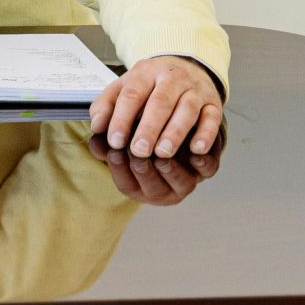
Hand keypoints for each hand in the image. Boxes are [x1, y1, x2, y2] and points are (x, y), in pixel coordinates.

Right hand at [87, 130, 222, 205]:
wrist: (173, 115)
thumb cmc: (138, 126)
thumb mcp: (119, 127)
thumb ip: (106, 131)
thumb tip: (96, 134)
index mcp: (137, 185)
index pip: (126, 184)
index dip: (120, 169)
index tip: (114, 151)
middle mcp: (162, 189)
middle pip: (154, 189)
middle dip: (144, 171)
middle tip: (136, 154)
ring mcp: (186, 180)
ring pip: (181, 184)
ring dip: (171, 172)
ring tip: (161, 157)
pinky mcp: (207, 167)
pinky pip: (208, 170)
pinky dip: (203, 164)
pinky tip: (196, 154)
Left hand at [88, 55, 222, 158]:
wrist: (185, 65)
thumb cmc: (149, 84)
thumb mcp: (123, 87)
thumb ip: (105, 105)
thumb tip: (96, 127)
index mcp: (145, 72)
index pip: (132, 94)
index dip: (122, 118)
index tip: (115, 141)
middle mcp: (172, 78)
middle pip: (160, 102)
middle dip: (149, 128)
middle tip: (139, 151)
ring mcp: (195, 90)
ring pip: (187, 109)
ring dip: (175, 132)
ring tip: (163, 153)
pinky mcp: (213, 102)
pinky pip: (212, 117)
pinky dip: (206, 134)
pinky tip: (196, 149)